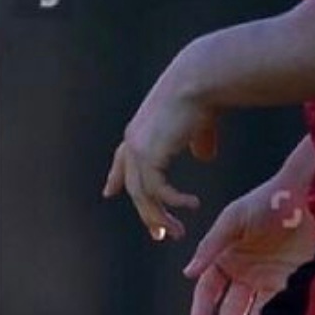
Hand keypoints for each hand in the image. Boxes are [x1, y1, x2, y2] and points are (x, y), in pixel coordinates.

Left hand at [103, 51, 218, 241]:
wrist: (200, 80)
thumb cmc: (203, 96)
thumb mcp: (199, 123)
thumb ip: (199, 141)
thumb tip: (205, 157)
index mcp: (140, 130)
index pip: (123, 159)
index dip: (116, 177)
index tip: (109, 192)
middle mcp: (134, 141)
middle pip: (134, 187)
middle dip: (147, 212)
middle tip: (161, 234)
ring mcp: (138, 149)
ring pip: (143, 195)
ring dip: (160, 217)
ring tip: (177, 232)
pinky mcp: (149, 156)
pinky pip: (158, 191)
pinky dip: (175, 201)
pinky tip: (193, 205)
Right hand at [183, 179, 314, 314]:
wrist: (307, 193)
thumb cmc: (267, 200)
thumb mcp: (234, 218)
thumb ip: (211, 245)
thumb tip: (188, 272)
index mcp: (227, 256)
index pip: (209, 287)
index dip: (202, 306)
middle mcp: (246, 272)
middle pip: (231, 307)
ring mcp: (269, 279)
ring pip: (254, 314)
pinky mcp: (292, 283)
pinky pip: (279, 309)